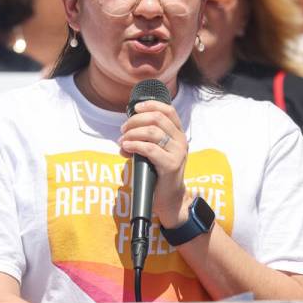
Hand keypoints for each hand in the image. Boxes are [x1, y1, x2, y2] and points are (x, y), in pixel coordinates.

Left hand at [118, 100, 189, 227]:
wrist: (168, 197)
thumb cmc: (157, 171)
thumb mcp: (154, 150)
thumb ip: (145, 137)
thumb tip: (125, 127)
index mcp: (178, 133)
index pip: (168, 110)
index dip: (151, 105)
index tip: (134, 108)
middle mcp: (181, 140)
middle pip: (157, 118)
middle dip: (135, 121)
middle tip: (123, 129)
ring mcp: (178, 152)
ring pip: (152, 132)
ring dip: (132, 134)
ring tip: (122, 141)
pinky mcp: (171, 165)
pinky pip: (149, 149)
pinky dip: (134, 145)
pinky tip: (125, 148)